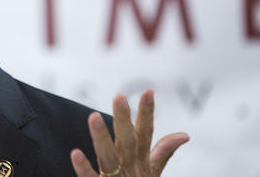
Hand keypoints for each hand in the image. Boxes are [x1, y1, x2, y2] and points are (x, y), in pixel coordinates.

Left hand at [70, 89, 188, 176]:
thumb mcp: (152, 173)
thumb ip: (163, 152)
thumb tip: (184, 134)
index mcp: (140, 161)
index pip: (146, 134)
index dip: (147, 113)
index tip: (148, 91)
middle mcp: (130, 169)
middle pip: (128, 141)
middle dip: (125, 119)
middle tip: (119, 96)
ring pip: (108, 157)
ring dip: (101, 137)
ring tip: (93, 116)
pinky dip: (84, 168)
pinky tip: (75, 153)